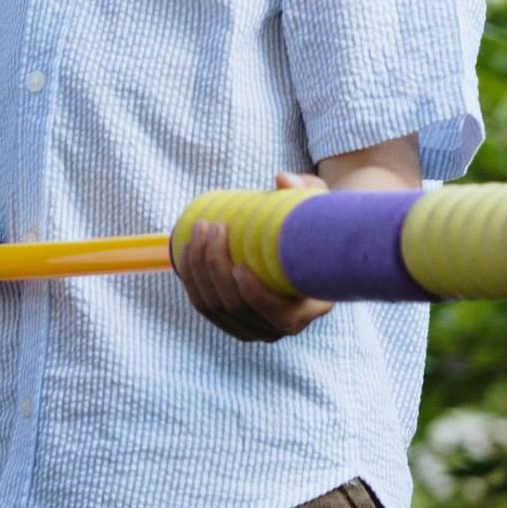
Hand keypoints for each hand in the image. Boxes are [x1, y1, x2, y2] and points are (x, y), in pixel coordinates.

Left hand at [172, 171, 329, 344]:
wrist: (306, 251)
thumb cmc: (315, 228)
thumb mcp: (319, 210)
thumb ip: (308, 193)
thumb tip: (283, 180)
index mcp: (310, 308)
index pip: (280, 316)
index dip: (256, 297)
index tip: (240, 267)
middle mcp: (281, 327)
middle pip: (237, 308)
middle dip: (216, 268)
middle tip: (212, 227)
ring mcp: (253, 328)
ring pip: (215, 307)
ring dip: (198, 269)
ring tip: (199, 230)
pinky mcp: (231, 321)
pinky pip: (204, 306)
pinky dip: (191, 279)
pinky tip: (187, 250)